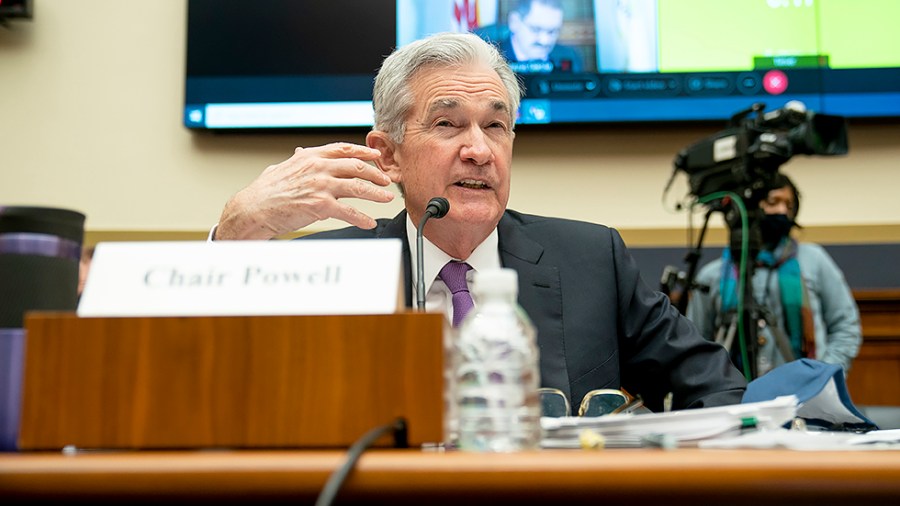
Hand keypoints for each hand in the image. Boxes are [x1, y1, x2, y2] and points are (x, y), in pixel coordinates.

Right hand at [215, 143, 394, 239]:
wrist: (253, 209)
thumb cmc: (264, 192)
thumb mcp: (281, 167)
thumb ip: (296, 160)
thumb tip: (301, 152)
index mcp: (310, 156)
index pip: (343, 149)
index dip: (363, 152)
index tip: (376, 156)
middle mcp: (318, 168)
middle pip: (356, 167)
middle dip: (375, 174)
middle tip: (386, 180)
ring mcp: (321, 185)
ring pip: (358, 187)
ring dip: (376, 194)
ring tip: (386, 198)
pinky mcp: (321, 206)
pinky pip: (348, 211)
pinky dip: (362, 218)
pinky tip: (369, 222)